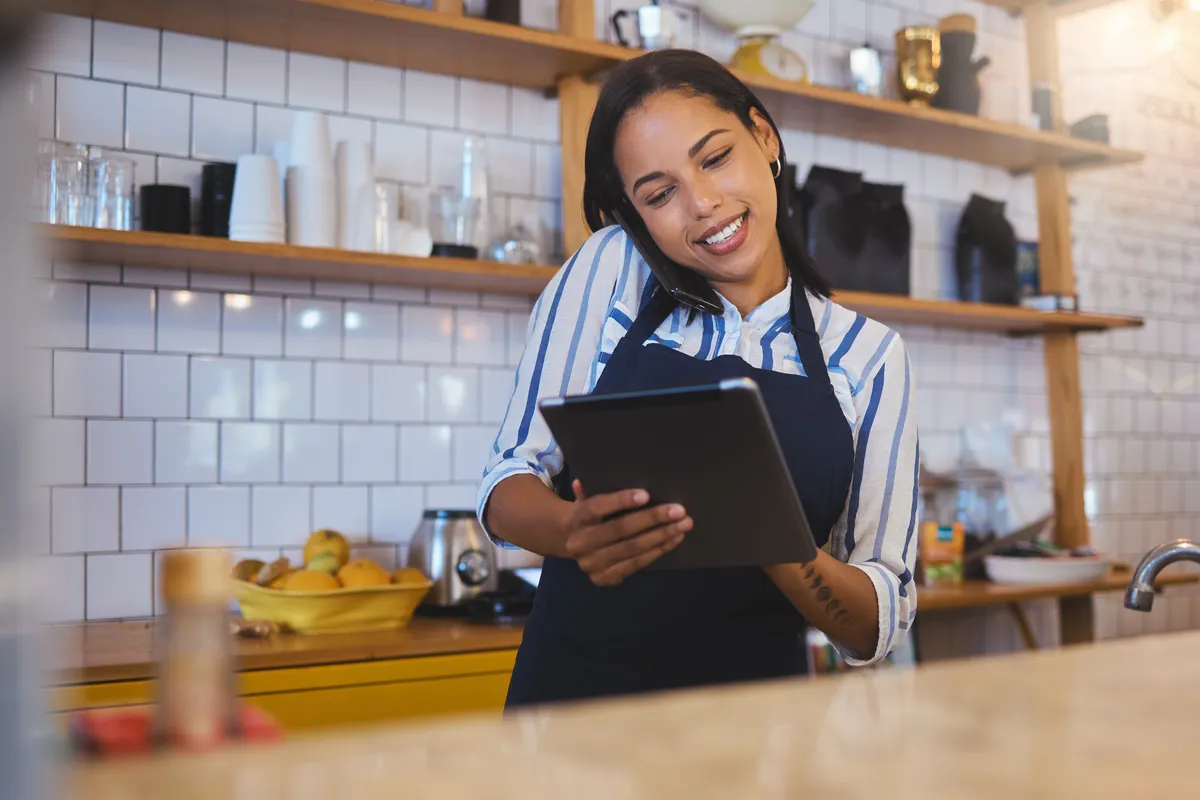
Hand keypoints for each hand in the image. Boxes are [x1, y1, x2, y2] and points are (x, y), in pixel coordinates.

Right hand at [561, 480, 691, 586]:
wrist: (571, 544)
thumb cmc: (588, 515)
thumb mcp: (586, 499)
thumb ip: (590, 489)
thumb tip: (586, 480)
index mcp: (576, 518)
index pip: (597, 507)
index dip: (621, 500)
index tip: (647, 494)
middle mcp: (580, 543)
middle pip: (620, 529)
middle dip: (653, 519)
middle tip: (680, 510)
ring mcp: (591, 564)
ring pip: (632, 549)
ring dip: (662, 536)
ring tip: (684, 525)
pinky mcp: (604, 578)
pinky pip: (636, 564)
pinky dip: (658, 551)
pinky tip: (674, 539)